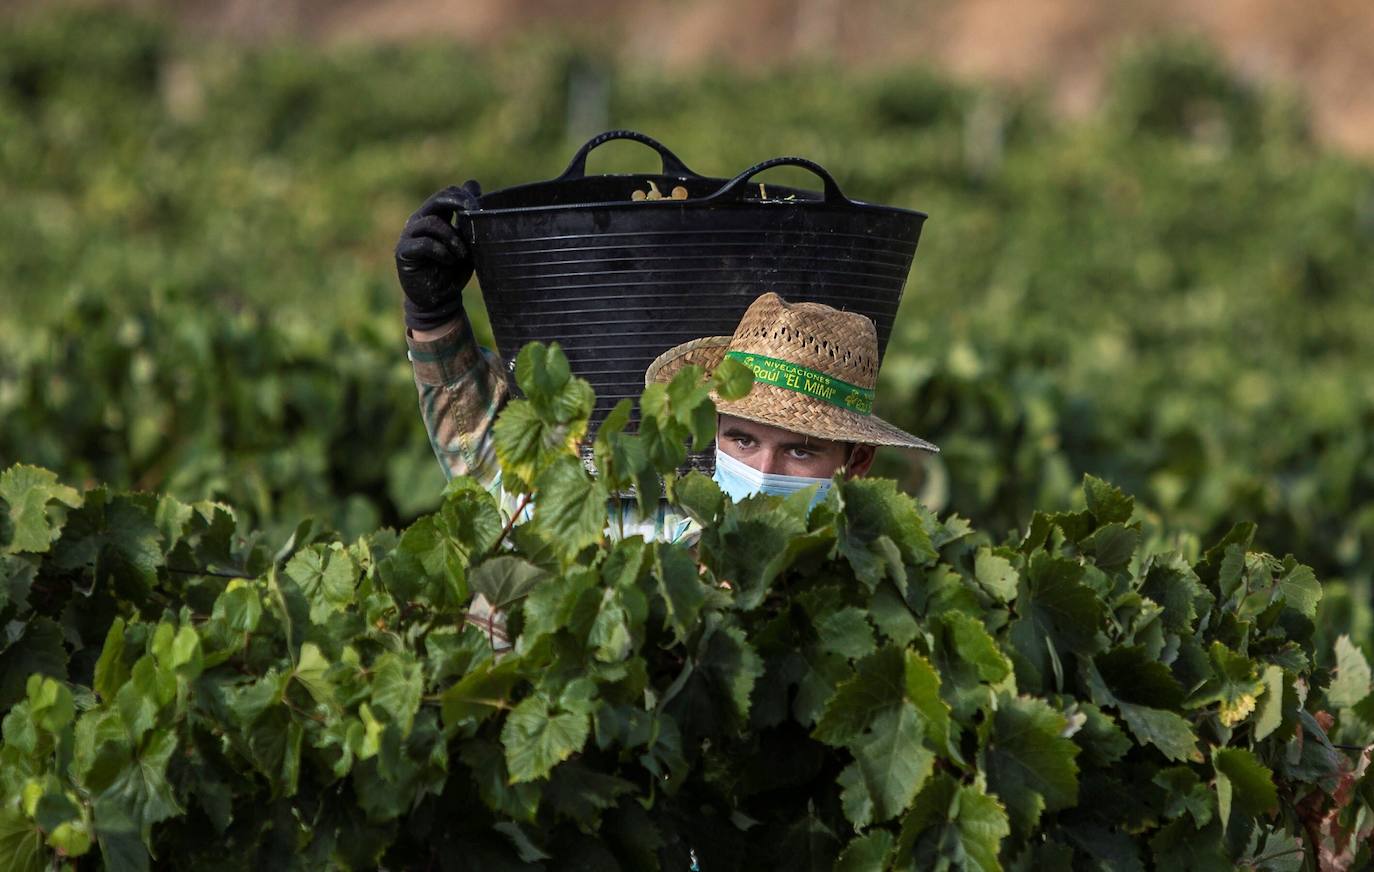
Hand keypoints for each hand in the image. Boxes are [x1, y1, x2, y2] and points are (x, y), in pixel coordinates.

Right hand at [395, 181, 480, 330]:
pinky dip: (441, 251)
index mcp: (434, 216)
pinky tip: (449, 261)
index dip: (463, 196)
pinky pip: (424, 244)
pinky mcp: (404, 252)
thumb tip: (473, 183)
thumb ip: (468, 217)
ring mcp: (409, 236)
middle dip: (457, 202)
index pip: (446, 194)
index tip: (480, 208)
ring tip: (461, 255)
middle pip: (437, 200)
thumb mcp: (466, 241)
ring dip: (452, 238)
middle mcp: (419, 221)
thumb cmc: (453, 270)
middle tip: (473, 212)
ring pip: (432, 223)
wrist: (438, 299)